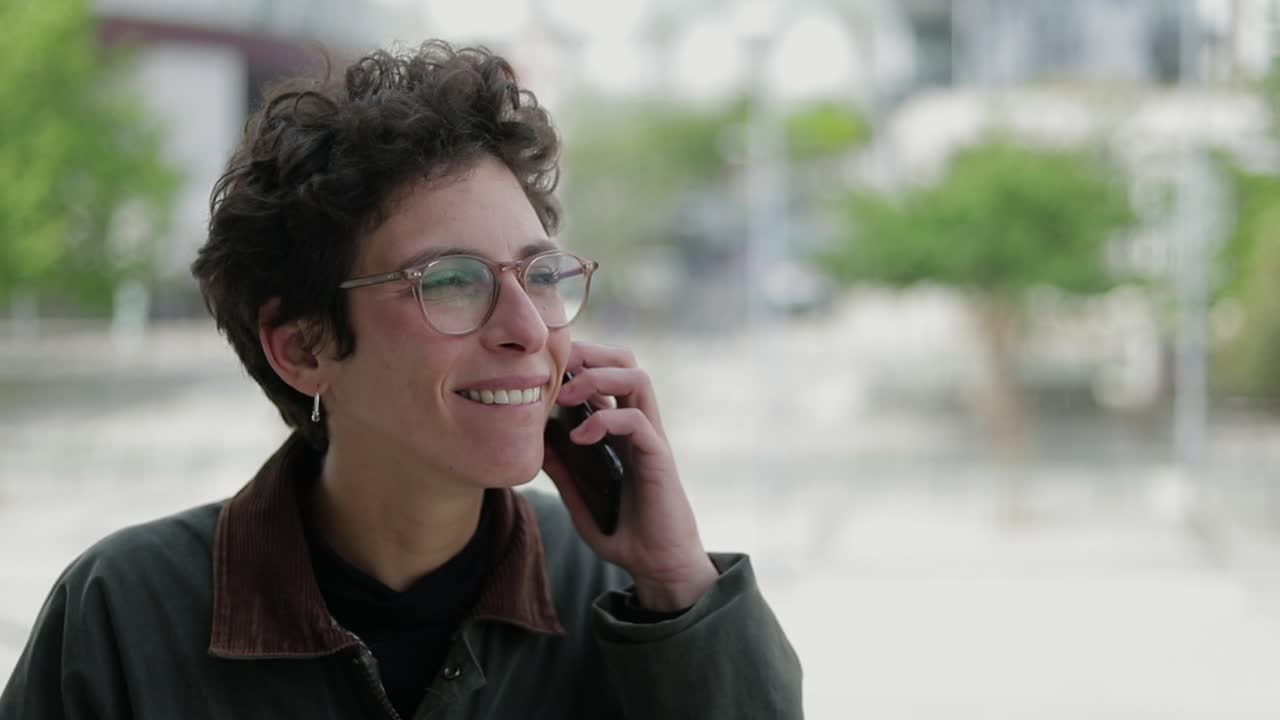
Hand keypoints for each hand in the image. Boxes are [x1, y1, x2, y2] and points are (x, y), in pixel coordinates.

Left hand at [542, 341, 717, 611]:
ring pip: (638, 378)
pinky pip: (636, 420)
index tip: (544, 366)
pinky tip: (580, 437)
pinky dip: (605, 420)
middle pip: (626, 361)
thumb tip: (537, 446)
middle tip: (557, 365)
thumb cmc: (625, 535)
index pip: (607, 373)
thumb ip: (563, 472)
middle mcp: (639, 426)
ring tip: (566, 395)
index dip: (578, 361)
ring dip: (598, 377)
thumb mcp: (582, 501)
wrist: (658, 567)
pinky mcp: (658, 457)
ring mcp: (651, 438)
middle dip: (591, 353)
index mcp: (621, 431)